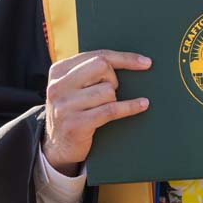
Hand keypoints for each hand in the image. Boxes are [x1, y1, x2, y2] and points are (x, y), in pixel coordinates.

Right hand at [42, 50, 150, 176]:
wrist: (57, 147)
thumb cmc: (73, 110)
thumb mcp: (72, 86)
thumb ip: (89, 70)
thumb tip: (132, 61)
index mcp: (59, 70)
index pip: (97, 55)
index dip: (124, 58)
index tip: (145, 63)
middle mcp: (58, 86)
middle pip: (102, 67)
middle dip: (113, 78)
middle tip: (111, 90)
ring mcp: (65, 106)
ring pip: (108, 91)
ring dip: (113, 99)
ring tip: (103, 107)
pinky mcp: (76, 124)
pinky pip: (112, 110)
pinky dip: (130, 107)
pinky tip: (142, 105)